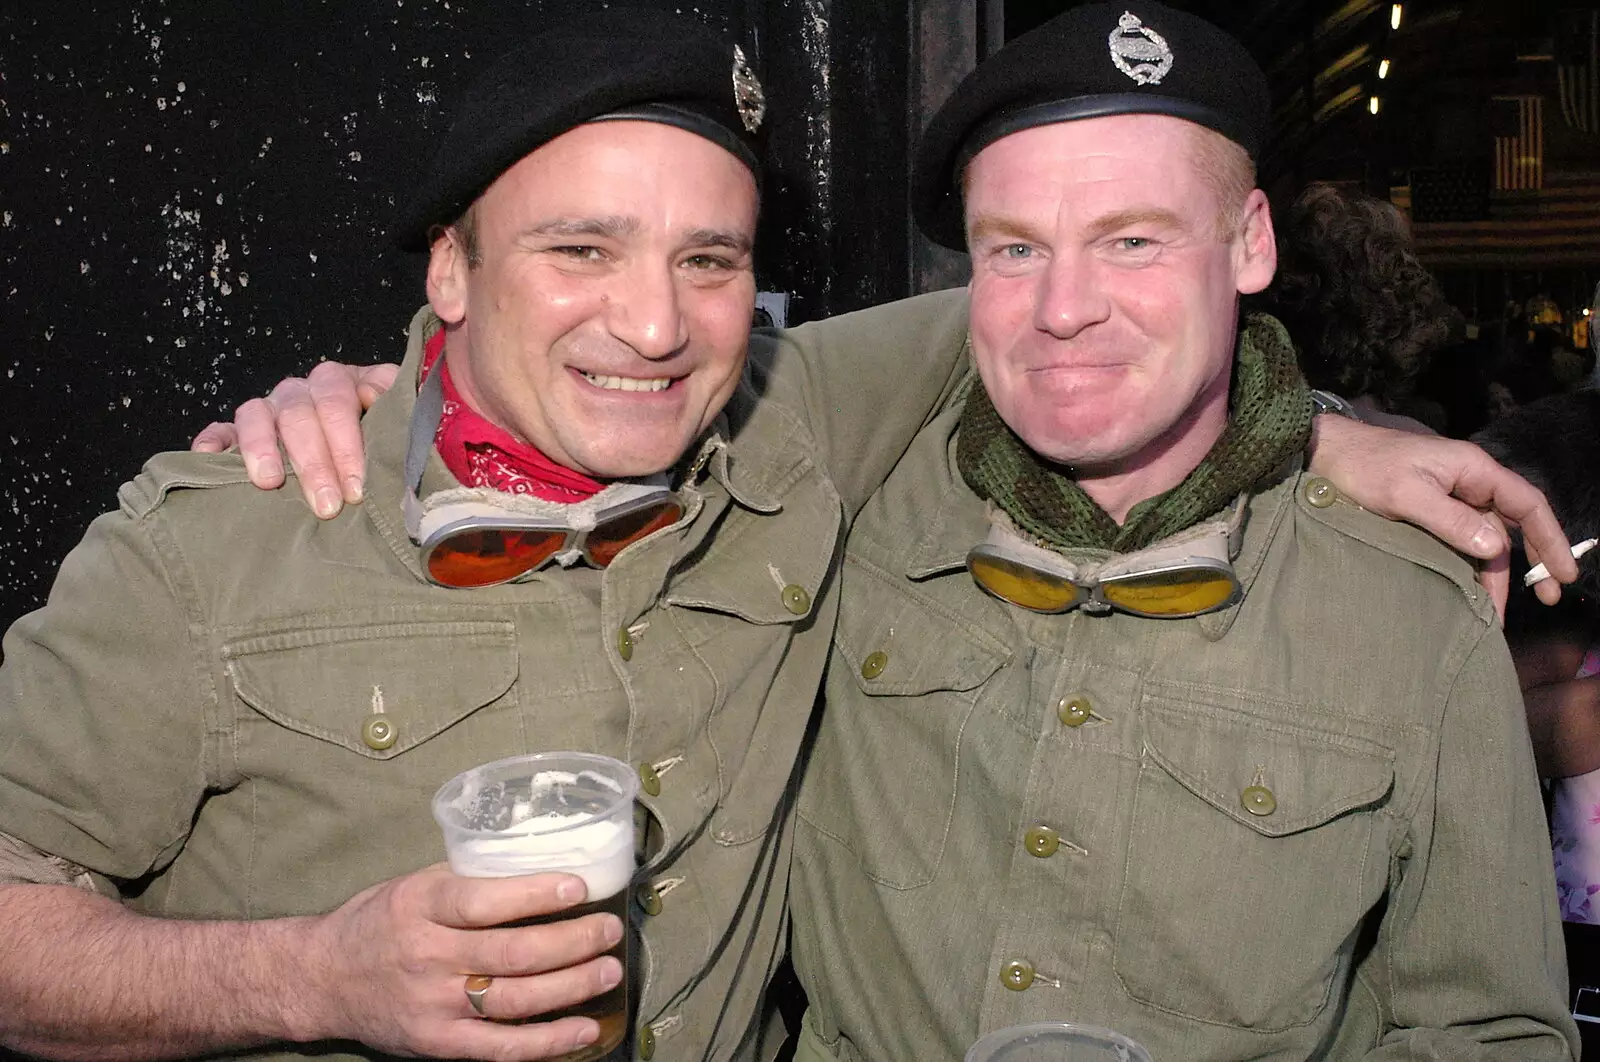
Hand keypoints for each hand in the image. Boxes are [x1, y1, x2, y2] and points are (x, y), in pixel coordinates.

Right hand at [192, 362, 396, 518]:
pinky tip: (212, 460)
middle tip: (328, 504)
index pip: (339, 399)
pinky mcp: (237, 429)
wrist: (360, 451)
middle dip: (315, 461)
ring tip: (270, 484)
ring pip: (257, 413)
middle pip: (301, 413)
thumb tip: (390, 416)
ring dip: (264, 448)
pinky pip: (220, 429)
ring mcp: (269, 407)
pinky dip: (214, 442)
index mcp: (343, 384)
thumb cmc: (382, 443)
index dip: (347, 442)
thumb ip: (401, 416)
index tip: (357, 485)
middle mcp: (304, 391)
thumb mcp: (399, 425)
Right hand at [298, 866, 624, 1059]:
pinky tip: (584, 1029)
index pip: (484, 900)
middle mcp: (426, 955)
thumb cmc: (377, 922)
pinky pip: (500, 1047)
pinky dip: (548, 1040)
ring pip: (514, 998)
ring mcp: (432, 1004)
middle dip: (571, 941)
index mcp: (420, 905)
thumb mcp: (413, 885)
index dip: (536, 894)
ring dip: (571, 986)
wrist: (321, 979)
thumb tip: (539, 866)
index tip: (579, 885)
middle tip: (610, 930)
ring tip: (609, 970)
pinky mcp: (437, 1043)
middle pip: (511, 952)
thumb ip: (467, 880)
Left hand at [1307, 415, 1577, 620]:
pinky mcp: (1430, 510)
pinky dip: (1469, 566)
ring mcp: (1450, 497)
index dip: (1550, 538)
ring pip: (1485, 538)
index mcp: (1473, 470)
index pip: (1526, 504)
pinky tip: (1470, 592)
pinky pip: (1461, 540)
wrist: (1326, 454)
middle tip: (1546, 600)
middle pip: (1511, 526)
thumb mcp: (1406, 495)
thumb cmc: (1365, 468)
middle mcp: (1469, 482)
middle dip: (1530, 563)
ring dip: (1493, 573)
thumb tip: (1494, 547)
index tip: (1562, 574)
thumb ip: (1449, 519)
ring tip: (1495, 614)